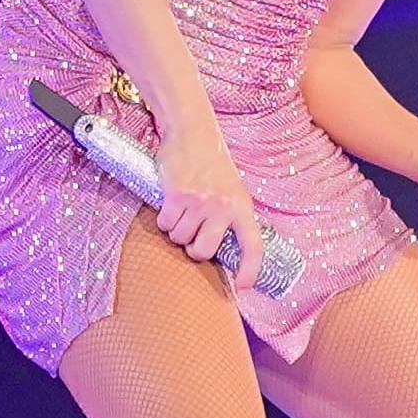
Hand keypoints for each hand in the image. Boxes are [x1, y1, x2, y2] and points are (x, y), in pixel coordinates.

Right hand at [154, 117, 262, 285]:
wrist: (192, 132)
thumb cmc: (211, 164)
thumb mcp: (232, 190)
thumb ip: (230, 217)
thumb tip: (221, 251)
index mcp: (242, 207)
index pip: (253, 246)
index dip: (250, 270)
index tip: (242, 286)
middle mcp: (223, 207)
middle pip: (203, 252)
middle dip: (193, 249)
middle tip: (191, 237)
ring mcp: (200, 202)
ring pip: (180, 238)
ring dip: (175, 230)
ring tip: (182, 210)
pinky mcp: (177, 195)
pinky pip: (165, 223)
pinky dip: (163, 218)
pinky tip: (170, 202)